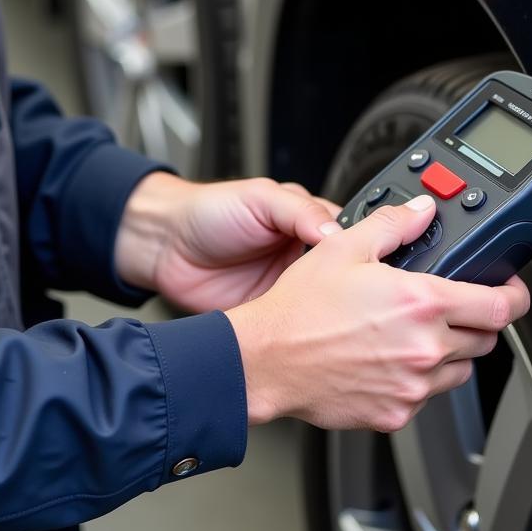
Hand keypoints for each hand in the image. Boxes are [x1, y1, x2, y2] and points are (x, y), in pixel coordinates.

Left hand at [114, 172, 342, 312]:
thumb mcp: (260, 198)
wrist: (164, 247)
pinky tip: (307, 332)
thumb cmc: (208, 212)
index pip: (351, 237)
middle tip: (354, 297)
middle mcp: (301, 256)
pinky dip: (302, 332)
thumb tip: (336, 233)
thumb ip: (300, 211)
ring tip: (335, 319)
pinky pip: (294, 326)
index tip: (366, 264)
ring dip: (330, 313)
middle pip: (344, 276)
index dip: (361, 251)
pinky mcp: (269, 314)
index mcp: (307, 222)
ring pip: (323, 305)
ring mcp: (287, 287)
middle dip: (350, 288)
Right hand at [225, 196, 530, 430]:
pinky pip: (426, 397)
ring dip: (451, 351)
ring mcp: (412, 386)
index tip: (510, 290)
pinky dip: (419, 379)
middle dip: (477, 320)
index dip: (514, 295)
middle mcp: (424, 348)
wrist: (266, 360)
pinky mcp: (396, 414)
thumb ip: (392, 225)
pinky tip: (388, 359)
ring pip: (460, 371)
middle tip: (451, 306)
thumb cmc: (298, 309)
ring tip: (414, 333)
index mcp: (420, 302)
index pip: (500, 306)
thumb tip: (422, 211)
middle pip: (486, 339)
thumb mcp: (343, 248)